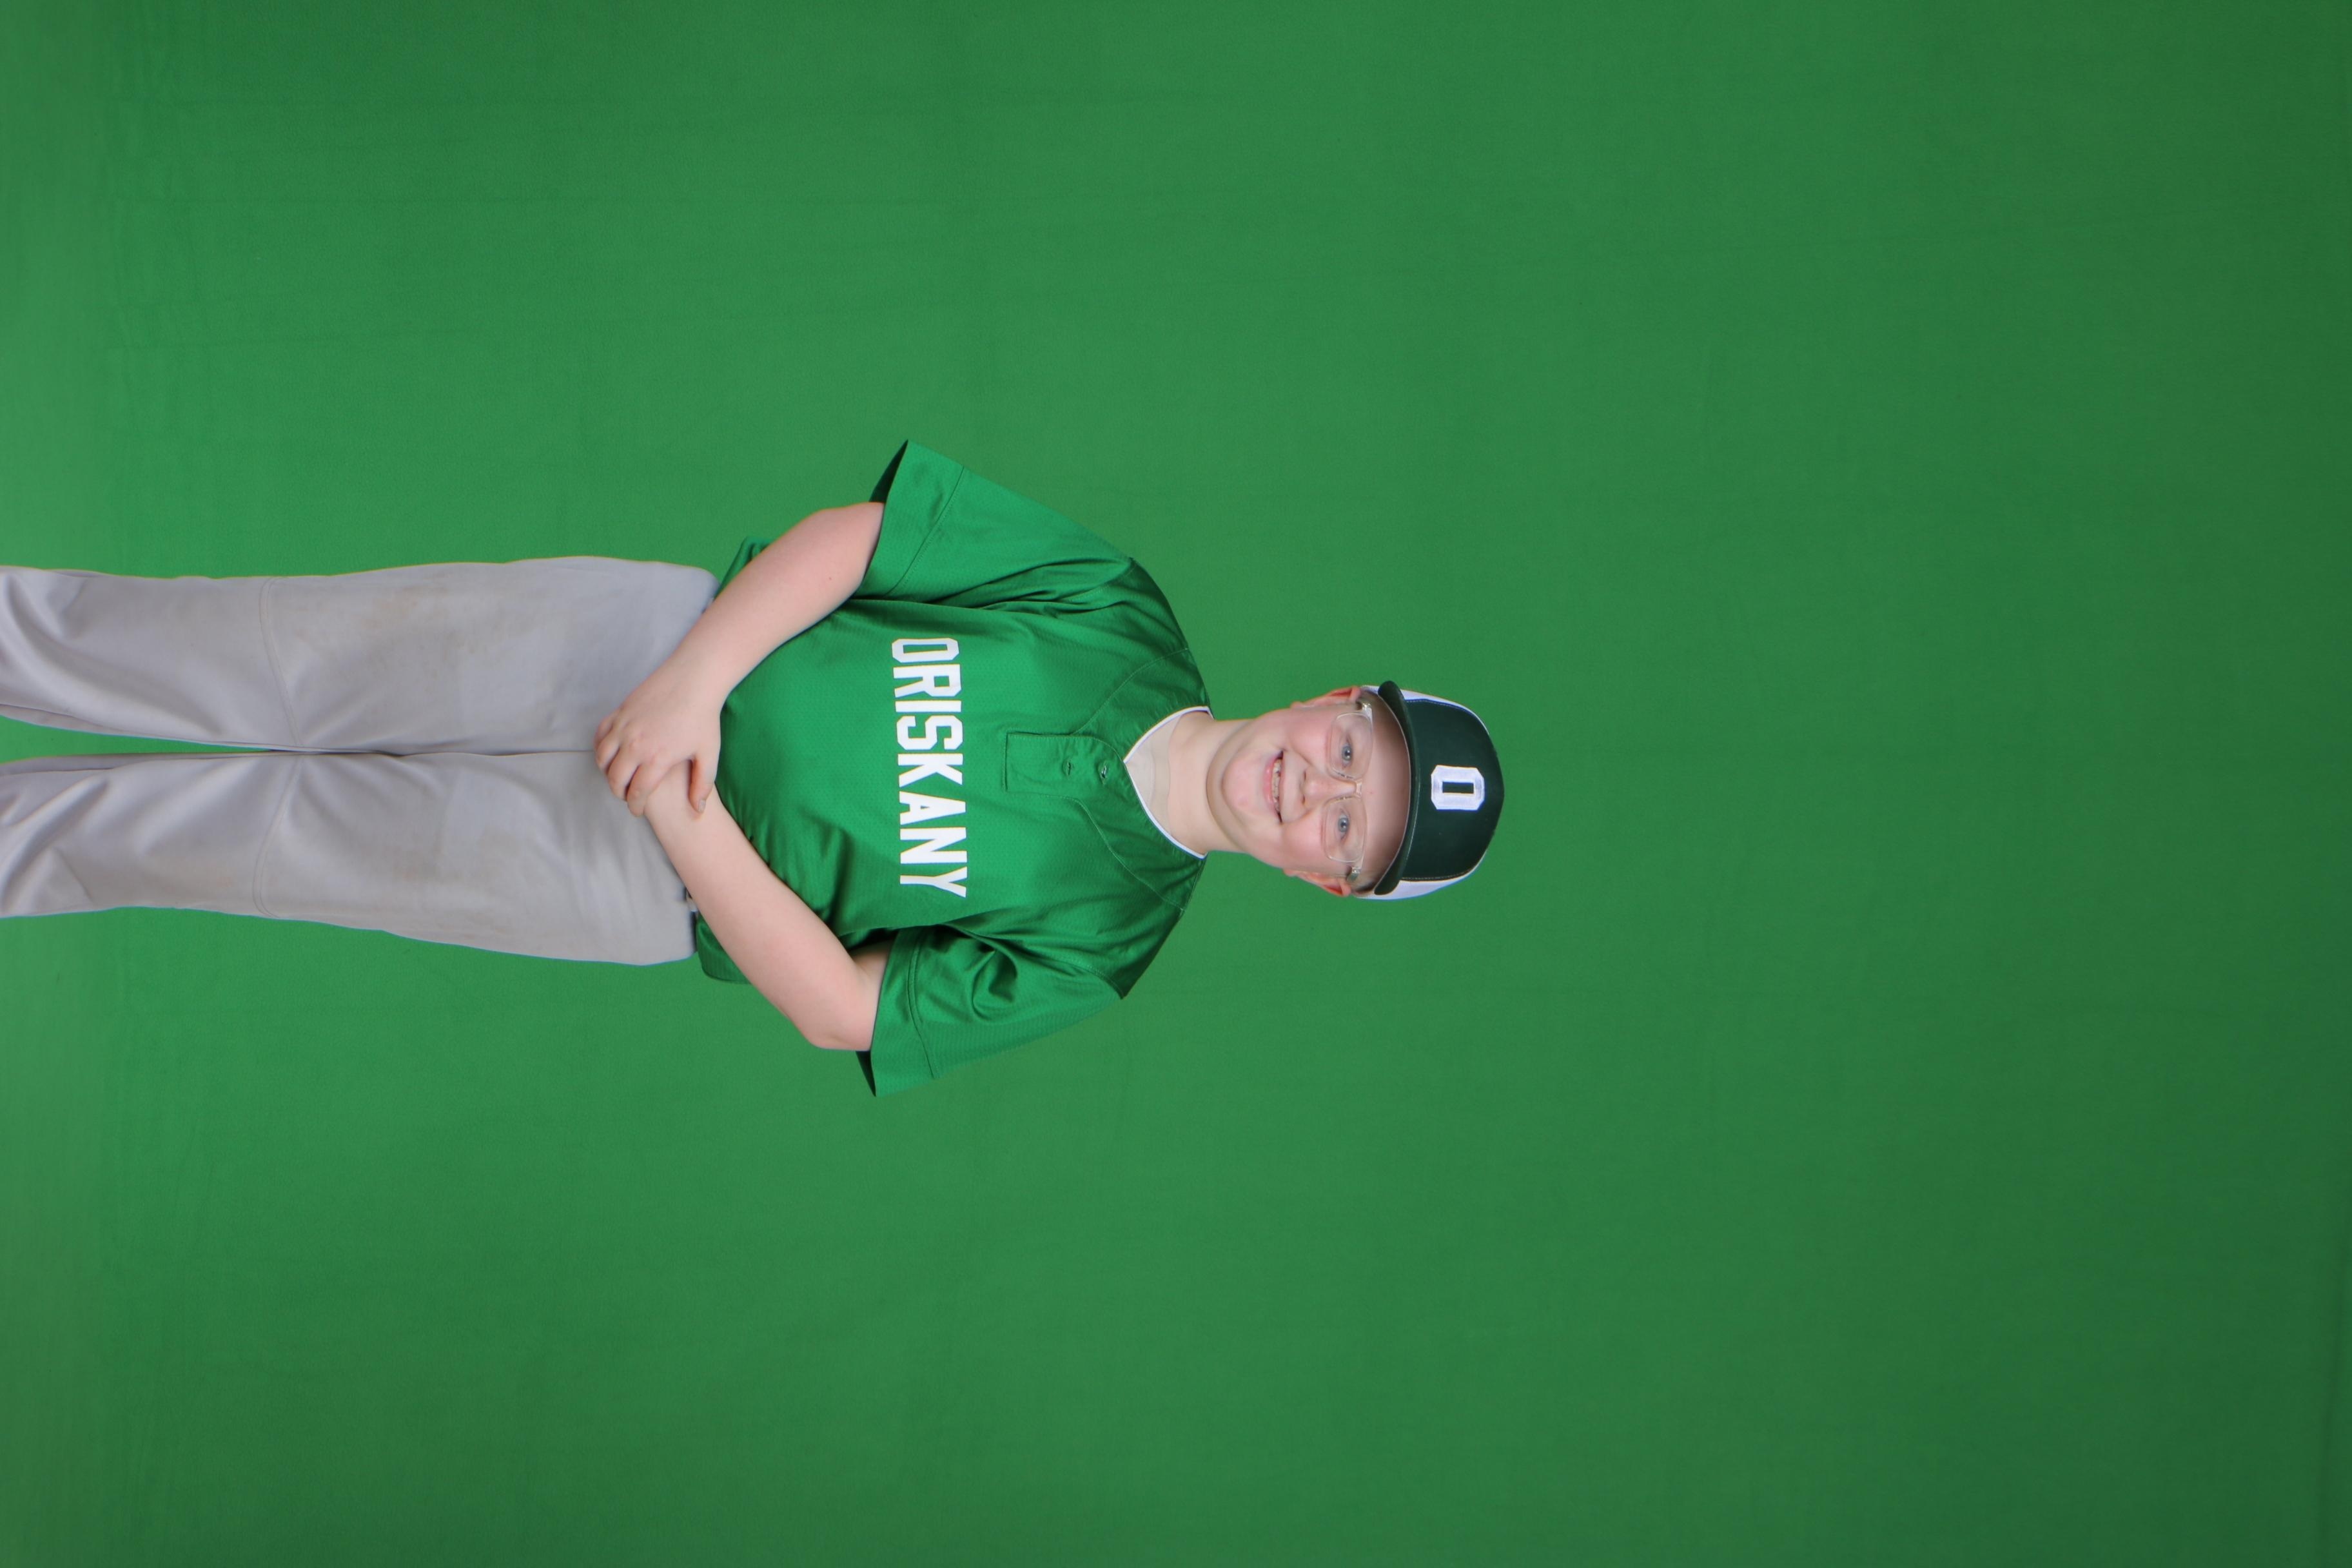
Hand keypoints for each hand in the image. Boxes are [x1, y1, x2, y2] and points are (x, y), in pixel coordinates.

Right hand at [594, 661, 721, 816]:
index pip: (637, 793)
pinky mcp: (619, 712)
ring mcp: (624, 727)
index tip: (638, 810)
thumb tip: (698, 810)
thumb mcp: (709, 754)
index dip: (636, 806)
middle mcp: (635, 744)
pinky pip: (600, 736)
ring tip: (619, 776)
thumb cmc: (704, 716)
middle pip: (615, 779)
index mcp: (657, 758)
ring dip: (607, 772)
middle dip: (619, 792)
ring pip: (602, 759)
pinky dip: (601, 748)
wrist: (694, 678)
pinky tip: (612, 753)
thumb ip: (702, 784)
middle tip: (627, 796)